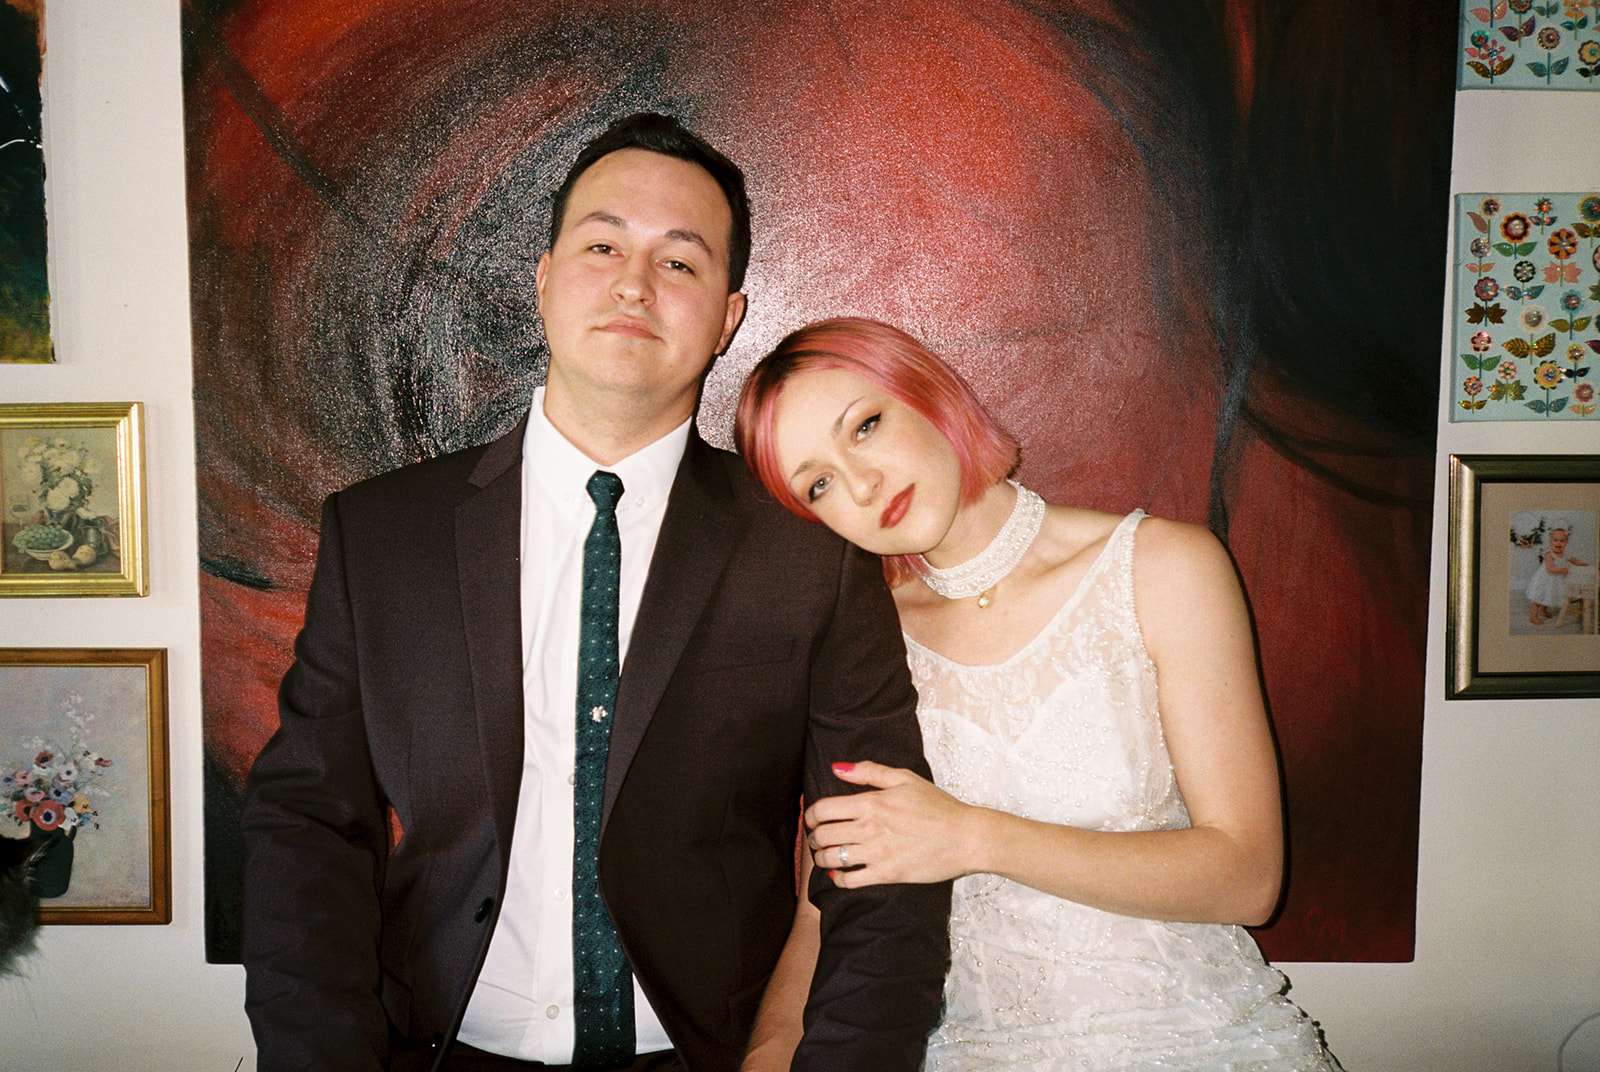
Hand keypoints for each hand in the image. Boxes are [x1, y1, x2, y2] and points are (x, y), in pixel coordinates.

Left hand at [804, 760, 979, 887]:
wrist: (966, 837)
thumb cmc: (938, 806)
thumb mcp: (905, 778)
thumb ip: (868, 771)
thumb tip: (837, 768)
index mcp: (871, 803)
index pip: (823, 810)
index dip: (810, 815)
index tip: (812, 819)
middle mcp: (870, 828)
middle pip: (822, 835)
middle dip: (814, 837)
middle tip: (818, 838)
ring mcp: (877, 853)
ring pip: (832, 859)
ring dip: (822, 858)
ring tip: (826, 856)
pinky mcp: (887, 874)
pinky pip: (850, 881)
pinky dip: (838, 880)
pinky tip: (840, 875)